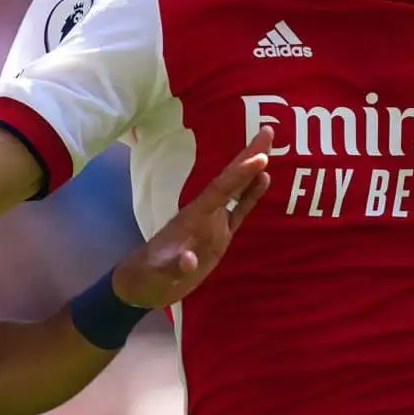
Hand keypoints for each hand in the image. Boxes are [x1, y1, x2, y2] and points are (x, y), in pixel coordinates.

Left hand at [111, 127, 272, 308]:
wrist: (144, 284)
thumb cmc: (149, 276)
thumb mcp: (159, 273)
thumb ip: (175, 266)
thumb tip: (190, 260)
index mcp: (193, 217)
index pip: (220, 191)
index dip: (240, 175)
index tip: (261, 157)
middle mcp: (205, 212)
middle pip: (230, 180)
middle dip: (248, 156)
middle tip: (268, 130)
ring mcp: (213, 222)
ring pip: (237, 191)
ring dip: (251, 170)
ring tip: (269, 148)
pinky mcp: (218, 236)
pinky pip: (239, 211)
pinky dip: (251, 196)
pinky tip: (264, 181)